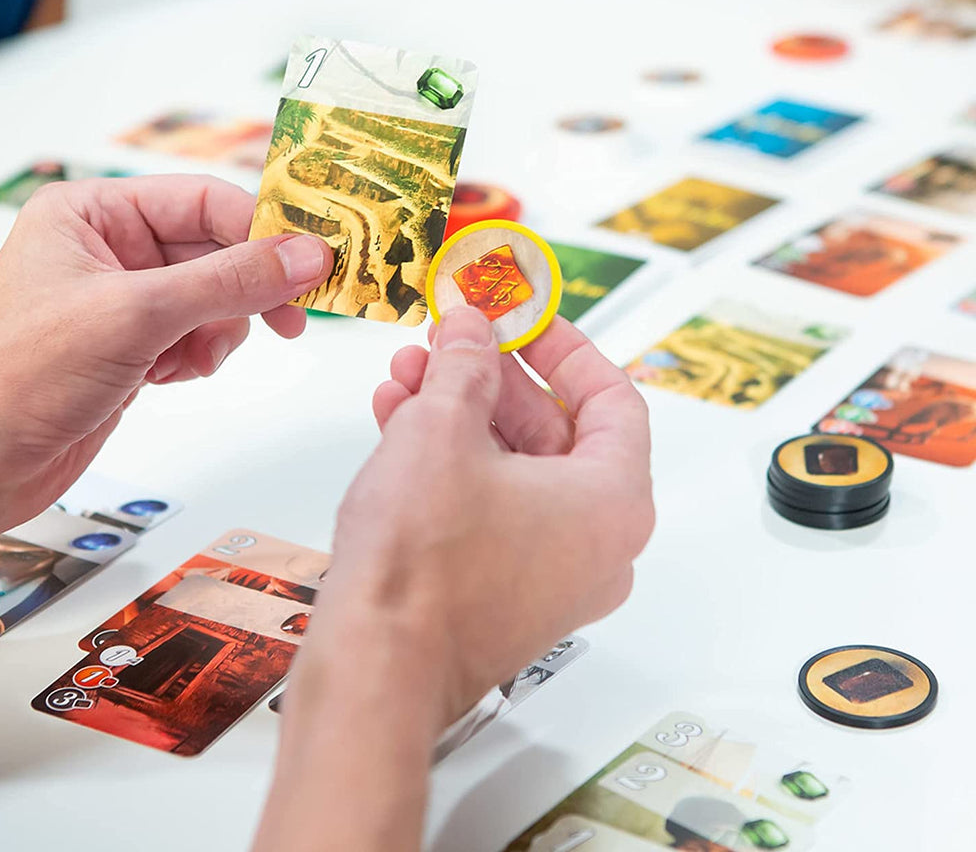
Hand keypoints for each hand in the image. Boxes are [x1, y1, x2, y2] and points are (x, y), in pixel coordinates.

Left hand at [0, 175, 330, 546]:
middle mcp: (110, 248)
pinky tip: (168, 375)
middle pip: (216, 249)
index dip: (261, 229)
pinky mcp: (135, 343)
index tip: (312, 258)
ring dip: (220, 330)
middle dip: (246, 288)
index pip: (203, 200)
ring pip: (216, 296)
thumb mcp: (137, 314)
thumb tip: (305, 255)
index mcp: (94, 212)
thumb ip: (229, 280)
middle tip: (291, 315)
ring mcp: (124, 299)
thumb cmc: (16, 378)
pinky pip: (201, 333)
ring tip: (189, 356)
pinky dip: (201, 355)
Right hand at [314, 307, 653, 726]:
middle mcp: (597, 544)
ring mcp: (552, 573)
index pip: (611, 398)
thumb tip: (470, 331)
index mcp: (613, 503)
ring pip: (515, 467)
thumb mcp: (442, 428)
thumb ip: (465, 364)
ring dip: (462, 414)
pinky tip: (399, 422)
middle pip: (555, 430)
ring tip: (410, 377)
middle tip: (453, 341)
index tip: (524, 319)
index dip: (564, 347)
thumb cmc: (422, 572)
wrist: (375, 669)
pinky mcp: (507, 590)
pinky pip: (492, 505)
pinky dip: (453, 461)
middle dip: (493, 378)